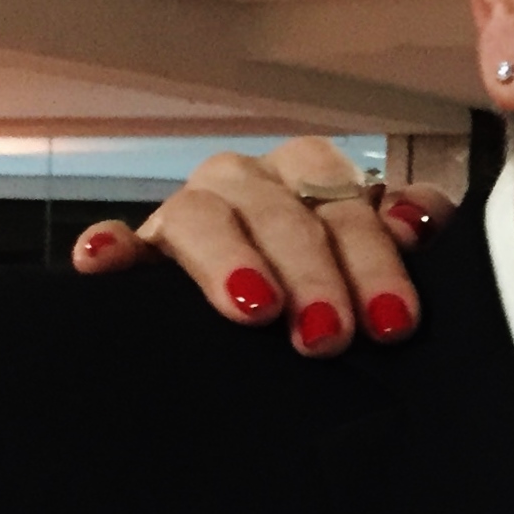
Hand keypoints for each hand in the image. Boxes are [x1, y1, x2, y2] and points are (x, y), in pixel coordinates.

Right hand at [71, 137, 458, 355]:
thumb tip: (414, 221)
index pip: (344, 202)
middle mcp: (249, 182)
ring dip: (229, 259)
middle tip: (329, 337)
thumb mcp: (378, 261)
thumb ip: (408, 232)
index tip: (394, 322)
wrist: (278, 330)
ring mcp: (190, 213)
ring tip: (254, 308)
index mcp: (310, 176)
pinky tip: (100, 263)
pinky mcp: (140, 252)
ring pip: (204, 214)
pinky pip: (119, 241)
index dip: (374, 260)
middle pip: (280, 211)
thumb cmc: (337, 289)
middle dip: (311, 273)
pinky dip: (111, 246)